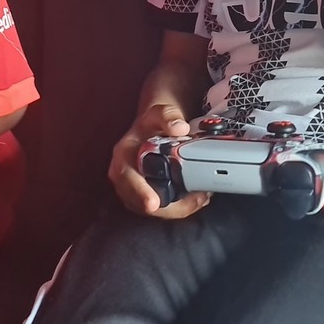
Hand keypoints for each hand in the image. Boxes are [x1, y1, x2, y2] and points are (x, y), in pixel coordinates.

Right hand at [108, 103, 210, 218]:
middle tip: (195, 200)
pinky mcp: (146, 197)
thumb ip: (169, 117)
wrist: (152, 130)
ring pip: (154, 210)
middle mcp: (124, 176)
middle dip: (169, 207)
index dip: (140, 192)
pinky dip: (180, 207)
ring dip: (178, 208)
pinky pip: (161, 210)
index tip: (153, 202)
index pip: (126, 177)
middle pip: (141, 202)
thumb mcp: (159, 113)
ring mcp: (134, 189)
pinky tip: (195, 198)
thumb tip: (180, 128)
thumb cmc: (152, 124)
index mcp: (123, 155)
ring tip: (200, 197)